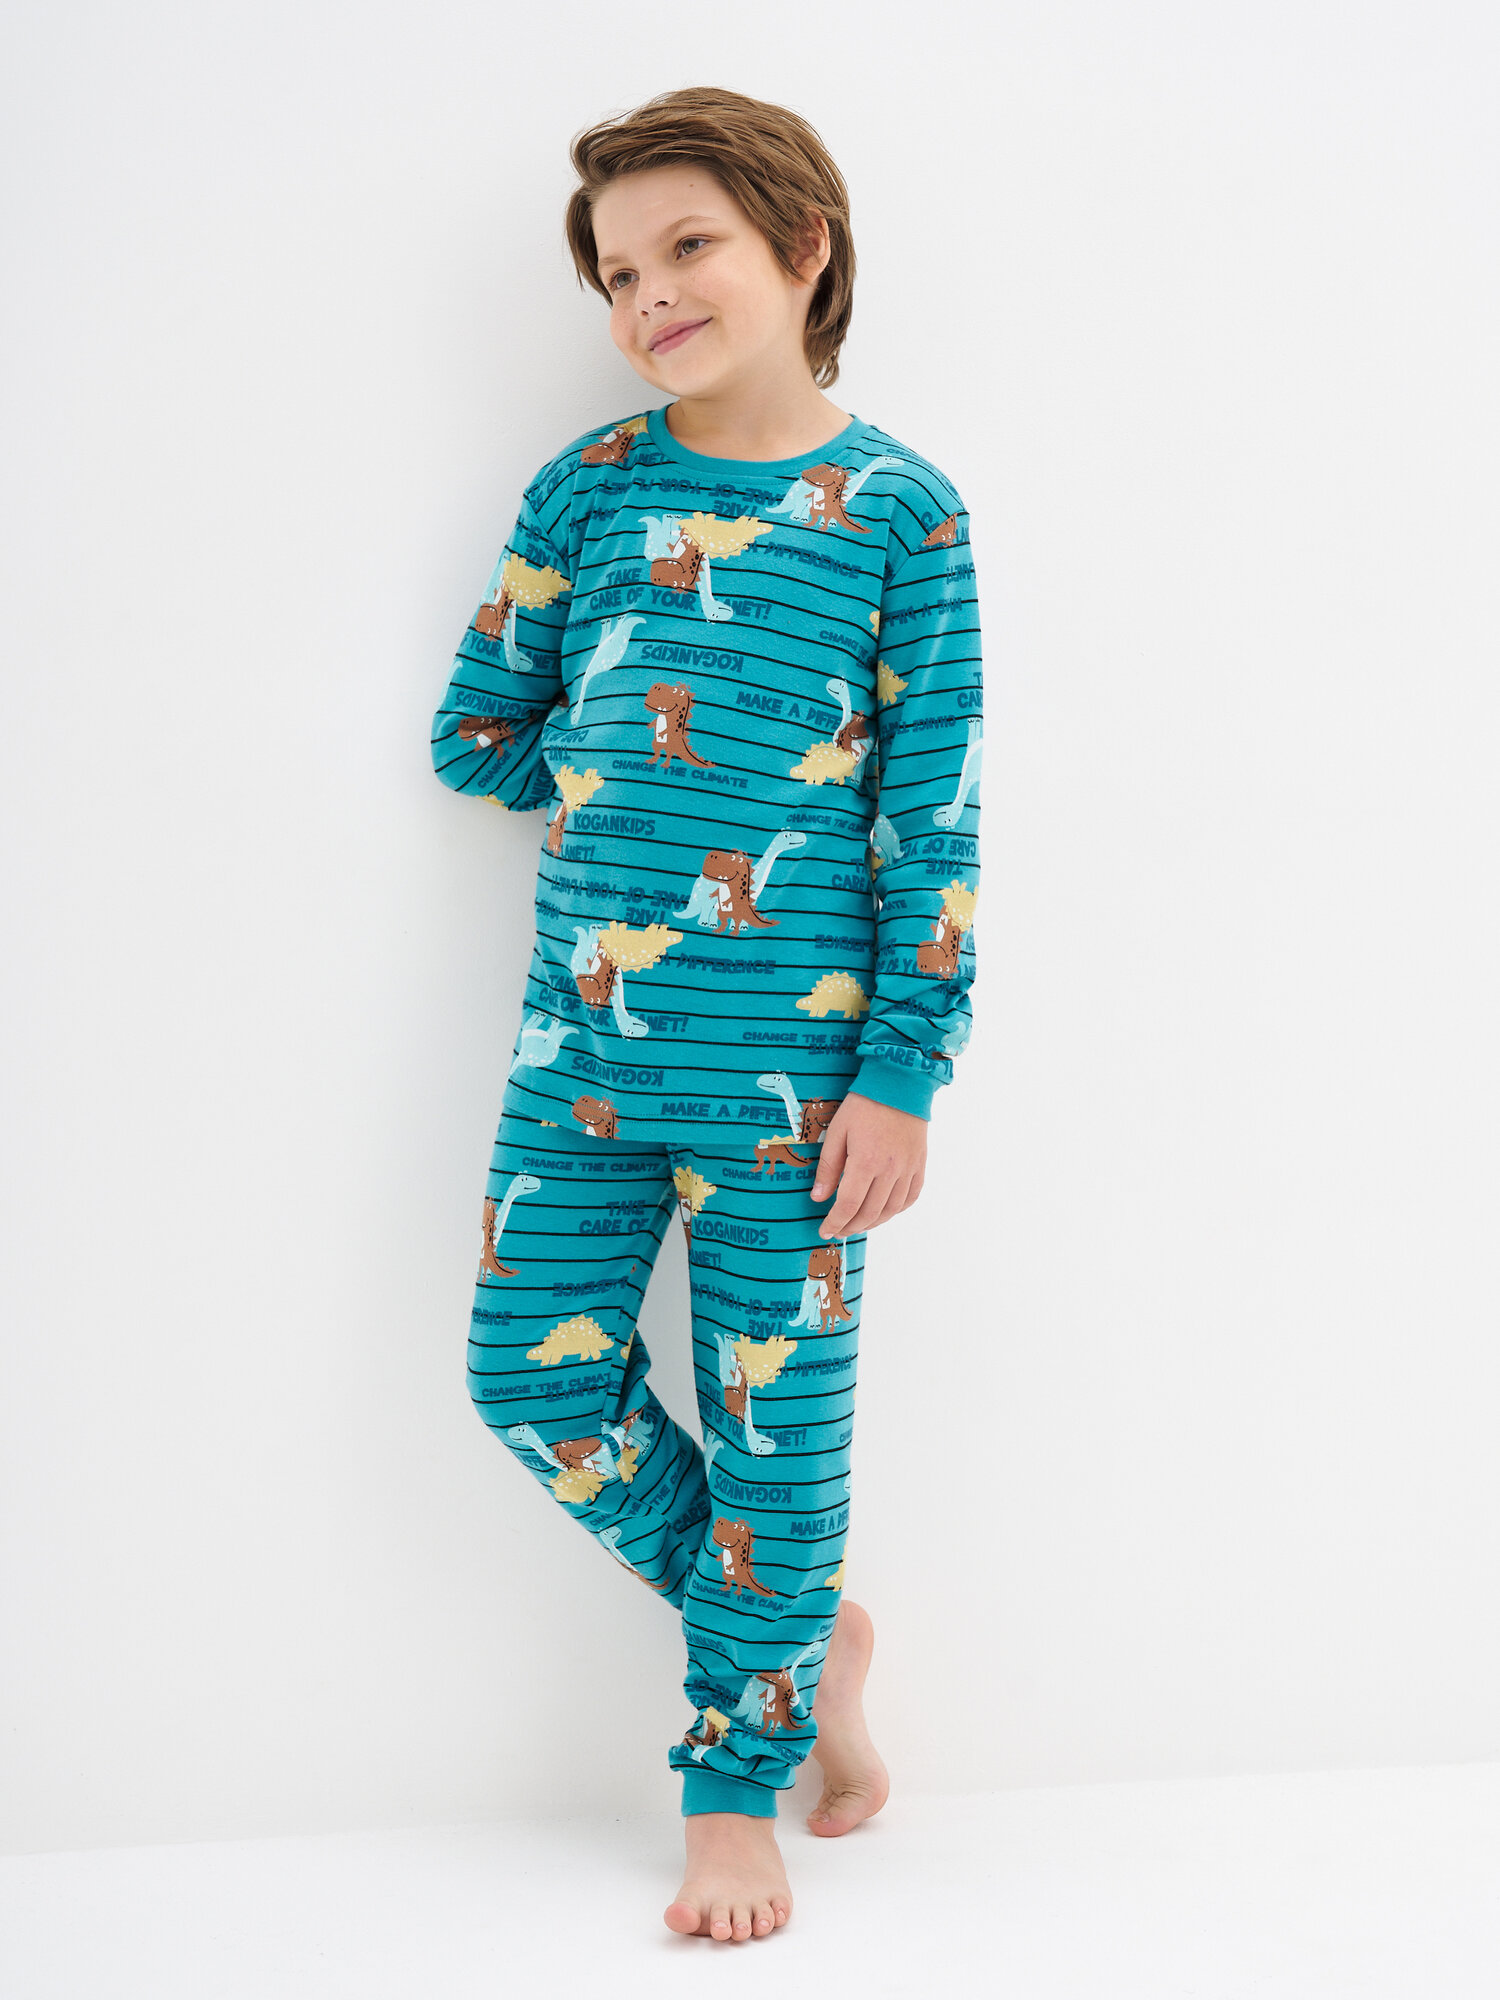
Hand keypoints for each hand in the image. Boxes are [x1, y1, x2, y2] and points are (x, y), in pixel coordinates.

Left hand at [811, 1092, 927, 1237]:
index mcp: (866, 1162)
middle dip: (851, 1226)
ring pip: (891, 1209)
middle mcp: (890, 1170)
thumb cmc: (864, 1104)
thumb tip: (818, 1198)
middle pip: (869, 1212)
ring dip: (873, 1222)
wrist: (900, 1084)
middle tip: (838, 1230)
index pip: (848, 1205)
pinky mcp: (920, 1164)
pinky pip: (911, 1197)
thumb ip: (828, 1167)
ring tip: (858, 1224)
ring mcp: (908, 1168)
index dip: (835, 1222)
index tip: (825, 1230)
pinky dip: (896, 1210)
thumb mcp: (837, 1131)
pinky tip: (884, 1211)